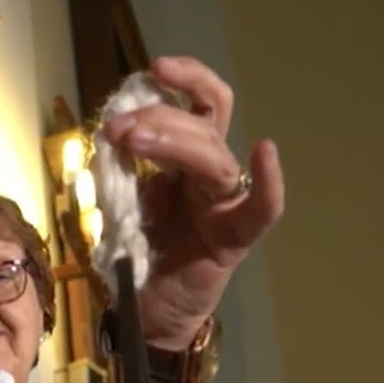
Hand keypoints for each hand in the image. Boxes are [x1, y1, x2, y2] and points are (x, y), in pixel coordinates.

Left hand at [102, 56, 285, 349]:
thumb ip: (123, 174)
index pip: (197, 110)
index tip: (152, 68)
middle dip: (159, 117)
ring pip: (216, 156)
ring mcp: (226, 204)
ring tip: (132, 137)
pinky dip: (269, 183)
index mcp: (183, 166)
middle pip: (203, 127)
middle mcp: (209, 178)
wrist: (148, 314)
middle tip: (118, 126)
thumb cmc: (138, 260)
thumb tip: (114, 138)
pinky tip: (265, 152)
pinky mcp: (235, 236)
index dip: (183, 82)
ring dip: (174, 137)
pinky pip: (261, 209)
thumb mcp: (121, 206)